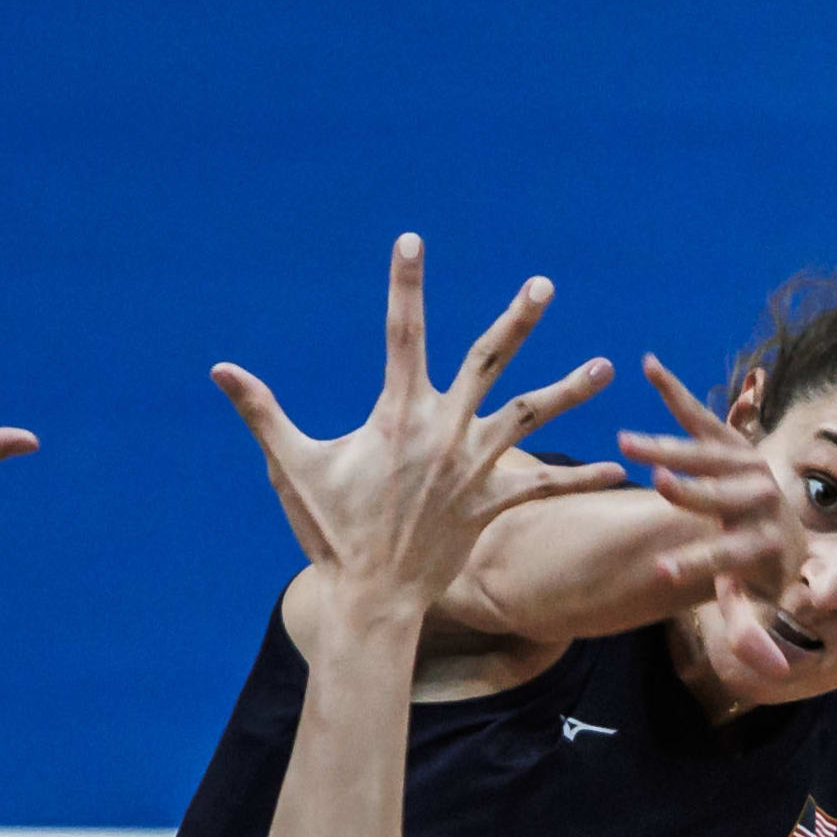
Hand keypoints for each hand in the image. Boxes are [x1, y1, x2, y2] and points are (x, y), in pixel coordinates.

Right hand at [212, 234, 621, 611]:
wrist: (370, 595)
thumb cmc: (329, 529)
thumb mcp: (292, 465)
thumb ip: (262, 413)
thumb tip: (219, 371)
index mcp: (399, 414)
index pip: (403, 332)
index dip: (406, 284)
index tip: (412, 241)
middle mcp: (444, 432)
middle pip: (490, 362)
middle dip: (517, 320)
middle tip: (543, 285)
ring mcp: (473, 468)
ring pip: (530, 417)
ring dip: (569, 390)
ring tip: (606, 367)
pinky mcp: (491, 503)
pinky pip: (543, 489)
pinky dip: (579, 478)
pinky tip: (616, 467)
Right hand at [616, 353, 796, 680]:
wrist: (792, 526)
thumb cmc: (762, 571)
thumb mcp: (755, 603)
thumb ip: (755, 632)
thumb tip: (777, 677)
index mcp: (764, 541)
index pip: (726, 556)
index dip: (694, 565)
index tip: (658, 574)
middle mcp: (761, 497)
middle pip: (720, 494)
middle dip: (690, 491)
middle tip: (659, 485)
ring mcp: (750, 464)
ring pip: (709, 452)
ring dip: (669, 446)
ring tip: (628, 442)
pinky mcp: (736, 440)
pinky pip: (704, 414)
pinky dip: (676, 393)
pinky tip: (647, 366)